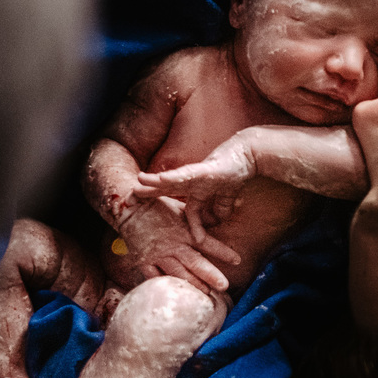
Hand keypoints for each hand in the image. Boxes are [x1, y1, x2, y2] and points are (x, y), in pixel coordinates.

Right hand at [117, 196, 239, 291]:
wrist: (130, 208)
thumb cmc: (159, 207)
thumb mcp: (181, 209)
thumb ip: (198, 219)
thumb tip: (218, 219)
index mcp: (184, 230)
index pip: (207, 243)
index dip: (223, 252)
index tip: (237, 260)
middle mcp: (173, 244)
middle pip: (195, 262)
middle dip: (210, 275)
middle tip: (224, 286)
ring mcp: (158, 254)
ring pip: (178, 273)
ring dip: (193, 283)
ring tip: (206, 293)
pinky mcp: (144, 261)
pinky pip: (155, 276)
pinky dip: (165, 285)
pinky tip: (176, 294)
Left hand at [135, 135, 256, 241]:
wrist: (249, 154)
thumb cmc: (236, 171)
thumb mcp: (226, 198)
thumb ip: (219, 210)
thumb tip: (216, 223)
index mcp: (196, 189)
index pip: (175, 201)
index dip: (163, 208)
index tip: (150, 216)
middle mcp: (192, 181)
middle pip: (165, 189)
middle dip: (147, 194)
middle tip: (128, 200)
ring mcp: (197, 174)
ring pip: (171, 180)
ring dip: (154, 183)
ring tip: (137, 184)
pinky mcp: (205, 169)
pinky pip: (186, 174)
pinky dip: (173, 177)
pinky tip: (160, 178)